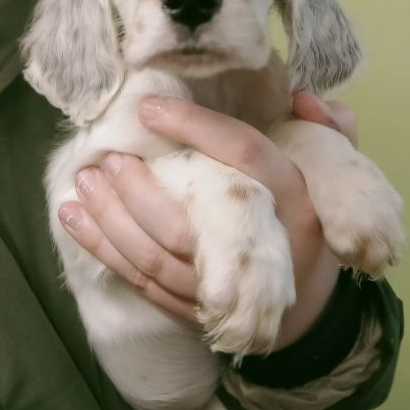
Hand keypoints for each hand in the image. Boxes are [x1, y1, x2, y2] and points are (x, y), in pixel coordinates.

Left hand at [57, 92, 356, 346]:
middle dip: (137, 188)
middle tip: (107, 157)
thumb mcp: (335, 173)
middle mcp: (261, 248)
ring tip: (84, 182)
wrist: (308, 308)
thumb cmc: (310, 222)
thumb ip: (329, 130)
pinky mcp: (196, 313)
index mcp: (295, 200)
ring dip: (111, 220)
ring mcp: (224, 288)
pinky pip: (143, 283)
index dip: (194, 127)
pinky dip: (105, 251)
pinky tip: (74, 219)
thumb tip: (304, 96)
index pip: (243, 154)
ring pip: (157, 257)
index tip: (148, 108)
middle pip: (186, 219)